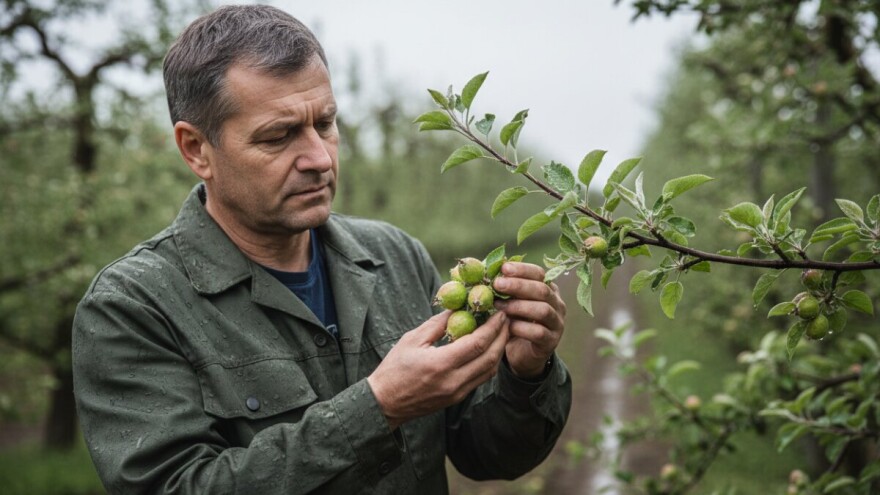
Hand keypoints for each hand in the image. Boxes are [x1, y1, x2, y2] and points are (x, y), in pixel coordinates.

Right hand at [367, 310, 508, 428]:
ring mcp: (457, 392)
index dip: (492, 327)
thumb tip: (458, 307)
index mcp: (440, 364)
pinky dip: (489, 362)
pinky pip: (481, 379)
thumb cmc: (394, 368)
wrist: (385, 403)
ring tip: (501, 332)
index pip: (477, 344)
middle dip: (502, 337)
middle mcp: (453, 381)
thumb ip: (437, 324)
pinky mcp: (457, 398)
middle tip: (506, 319)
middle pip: (490, 358)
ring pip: (489, 371)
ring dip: (499, 350)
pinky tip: (488, 349)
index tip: (499, 313)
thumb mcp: (412, 340)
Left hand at [492, 262, 565, 378]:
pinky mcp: (551, 341)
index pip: (539, 274)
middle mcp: (557, 304)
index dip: (522, 269)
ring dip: (518, 306)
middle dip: (518, 285)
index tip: (503, 268)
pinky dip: (521, 327)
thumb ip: (506, 289)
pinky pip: (538, 332)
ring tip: (499, 306)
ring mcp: (556, 323)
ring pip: (543, 310)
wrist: (523, 353)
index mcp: (548, 289)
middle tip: (497, 284)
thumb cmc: (516, 321)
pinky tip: (507, 326)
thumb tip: (487, 272)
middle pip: (542, 290)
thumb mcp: (512, 302)